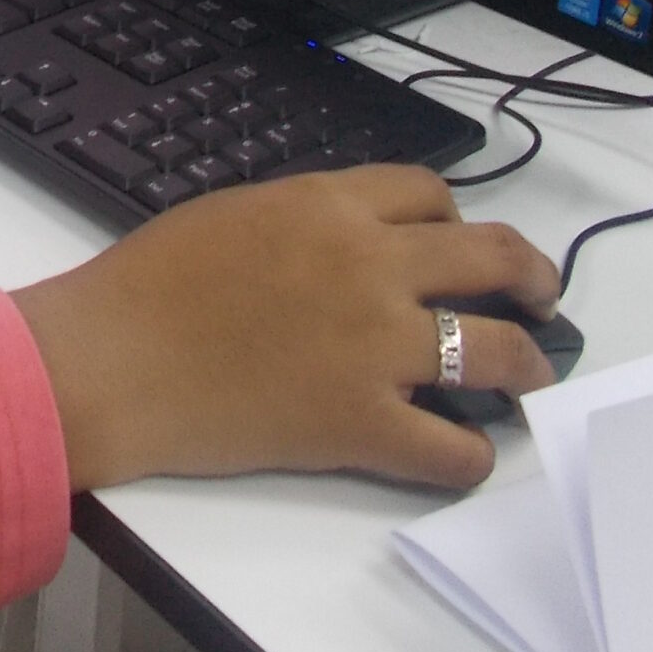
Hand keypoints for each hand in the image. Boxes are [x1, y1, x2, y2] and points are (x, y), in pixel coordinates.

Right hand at [9, 166, 559, 493]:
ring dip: (527, 366)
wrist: (111, 359)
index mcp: (330, 206)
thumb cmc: (147, 284)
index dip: (456, 220)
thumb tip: (346, 241)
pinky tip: (461, 453)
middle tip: (541, 298)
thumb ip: (305, 220)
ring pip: (500, 352)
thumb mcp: (233, 213)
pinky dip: (470, 456)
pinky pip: (452, 448)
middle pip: (494, 257)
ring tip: (529, 377)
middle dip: (532, 277)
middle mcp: (370, 267)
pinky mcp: (362, 425)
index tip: (458, 244)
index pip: (432, 195)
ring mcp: (375, 348)